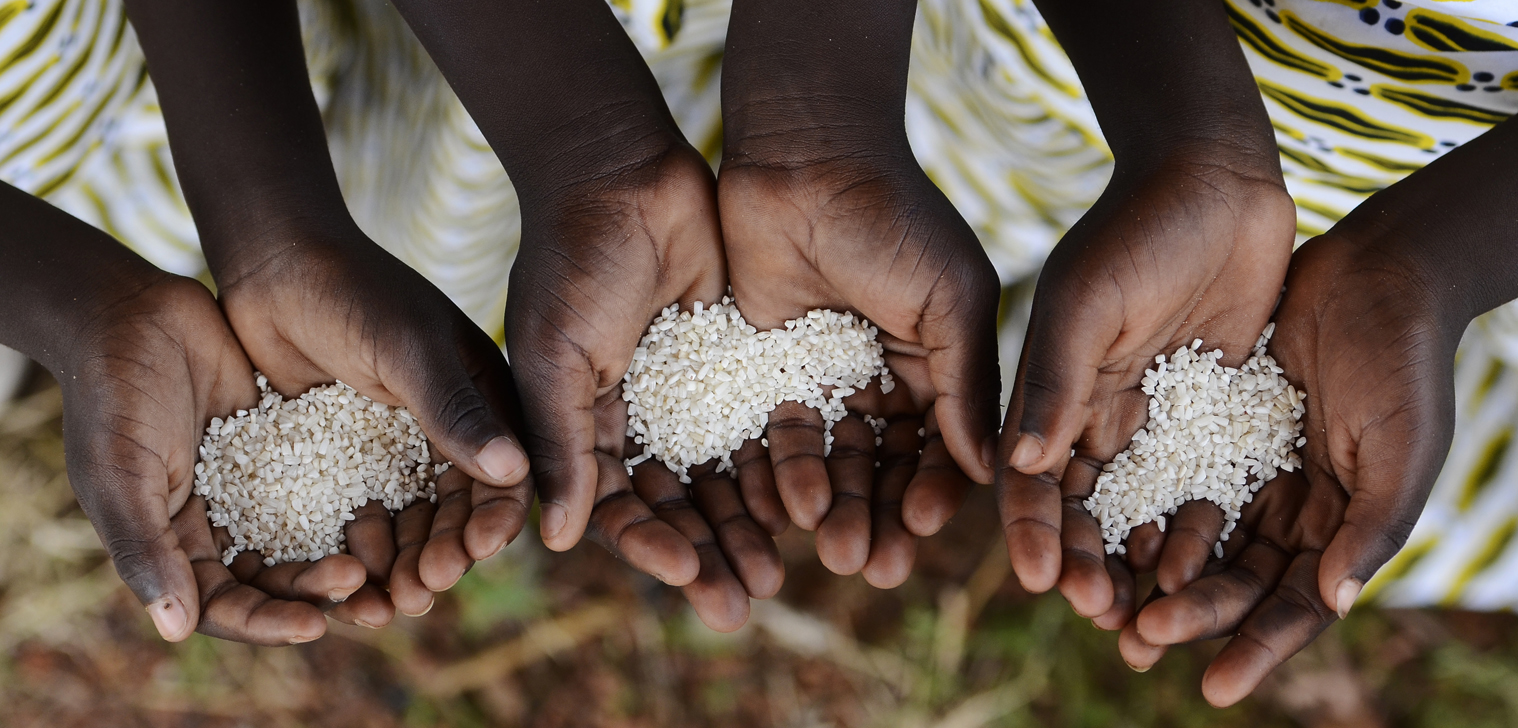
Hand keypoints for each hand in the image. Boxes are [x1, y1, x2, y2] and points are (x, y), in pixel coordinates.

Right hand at [63, 274, 387, 642]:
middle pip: (278, 578)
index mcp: (174, 544)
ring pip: (312, 535)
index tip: (315, 625)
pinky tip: (401, 508)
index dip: (268, 621)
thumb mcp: (120, 475)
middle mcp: (220, 523)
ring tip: (394, 564)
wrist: (132, 312)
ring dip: (350, 556)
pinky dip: (361, 500)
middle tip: (369, 590)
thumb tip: (177, 629)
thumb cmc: (111, 396)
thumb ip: (145, 548)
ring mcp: (258, 485)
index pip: (225, 605)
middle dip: (321, 593)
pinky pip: (331, 482)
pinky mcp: (290, 444)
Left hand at [214, 220, 532, 617]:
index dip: (494, 521)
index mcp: (482, 400)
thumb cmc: (350, 291)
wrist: (269, 264)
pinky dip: (355, 555)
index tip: (475, 554)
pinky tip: (340, 583)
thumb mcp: (407, 349)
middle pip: (457, 514)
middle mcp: (445, 431)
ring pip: (409, 527)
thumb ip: (455, 410)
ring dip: (402, 568)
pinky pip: (358, 520)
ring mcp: (393, 448)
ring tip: (380, 606)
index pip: (505, 475)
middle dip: (444, 558)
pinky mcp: (343, 461)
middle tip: (420, 593)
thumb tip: (515, 472)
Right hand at [506, 145, 782, 630]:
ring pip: (725, 476)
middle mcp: (636, 420)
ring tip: (785, 571)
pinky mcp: (737, 364)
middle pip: (678, 505)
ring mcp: (689, 394)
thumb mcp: (553, 356)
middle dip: (709, 553)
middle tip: (746, 603)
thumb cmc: (572, 261)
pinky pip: (762, 427)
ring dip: (749, 524)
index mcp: (583, 426)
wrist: (625, 173)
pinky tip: (810, 504)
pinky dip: (781, 466)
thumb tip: (556, 539)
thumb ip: (560, 441)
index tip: (687, 578)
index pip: (617, 506)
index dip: (649, 545)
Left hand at [719, 151, 1001, 587]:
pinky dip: (782, 474)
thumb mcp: (949, 300)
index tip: (926, 530)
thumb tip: (991, 471)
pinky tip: (785, 508)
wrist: (801, 159)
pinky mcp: (769, 371)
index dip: (936, 490)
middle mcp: (886, 378)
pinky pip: (776, 435)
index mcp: (941, 363)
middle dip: (884, 515)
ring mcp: (827, 376)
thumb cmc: (892, 219)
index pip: (943, 446)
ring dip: (836, 506)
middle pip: (887, 467)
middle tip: (875, 566)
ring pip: (834, 461)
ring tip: (833, 547)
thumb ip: (967, 384)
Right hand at [997, 146, 1295, 622]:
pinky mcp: (1207, 409)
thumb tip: (1017, 466)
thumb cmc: (1140, 227)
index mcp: (1048, 388)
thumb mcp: (1088, 300)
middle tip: (1104, 614)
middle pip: (1079, 508)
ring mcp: (1150, 412)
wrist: (1220, 180)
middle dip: (1085, 564)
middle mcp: (1091, 409)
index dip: (1031, 533)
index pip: (1027, 477)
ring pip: (1135, 506)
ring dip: (1138, 560)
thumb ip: (1055, 379)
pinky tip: (1207, 566)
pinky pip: (1196, 480)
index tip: (1044, 583)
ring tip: (1154, 611)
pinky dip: (1193, 526)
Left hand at [1115, 232, 1458, 704]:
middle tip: (1134, 642)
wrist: (1376, 275)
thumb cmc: (1404, 364)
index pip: (1292, 606)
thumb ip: (1371, 526)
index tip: (1212, 687)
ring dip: (1151, 573)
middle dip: (1186, 616)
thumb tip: (1332, 600)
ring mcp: (1248, 470)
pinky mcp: (1211, 427)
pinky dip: (1141, 509)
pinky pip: (1169, 478)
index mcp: (1341, 528)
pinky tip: (1102, 530)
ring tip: (1102, 600)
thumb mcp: (1400, 449)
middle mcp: (1291, 509)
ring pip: (1193, 537)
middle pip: (1232, 580)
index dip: (1255, 648)